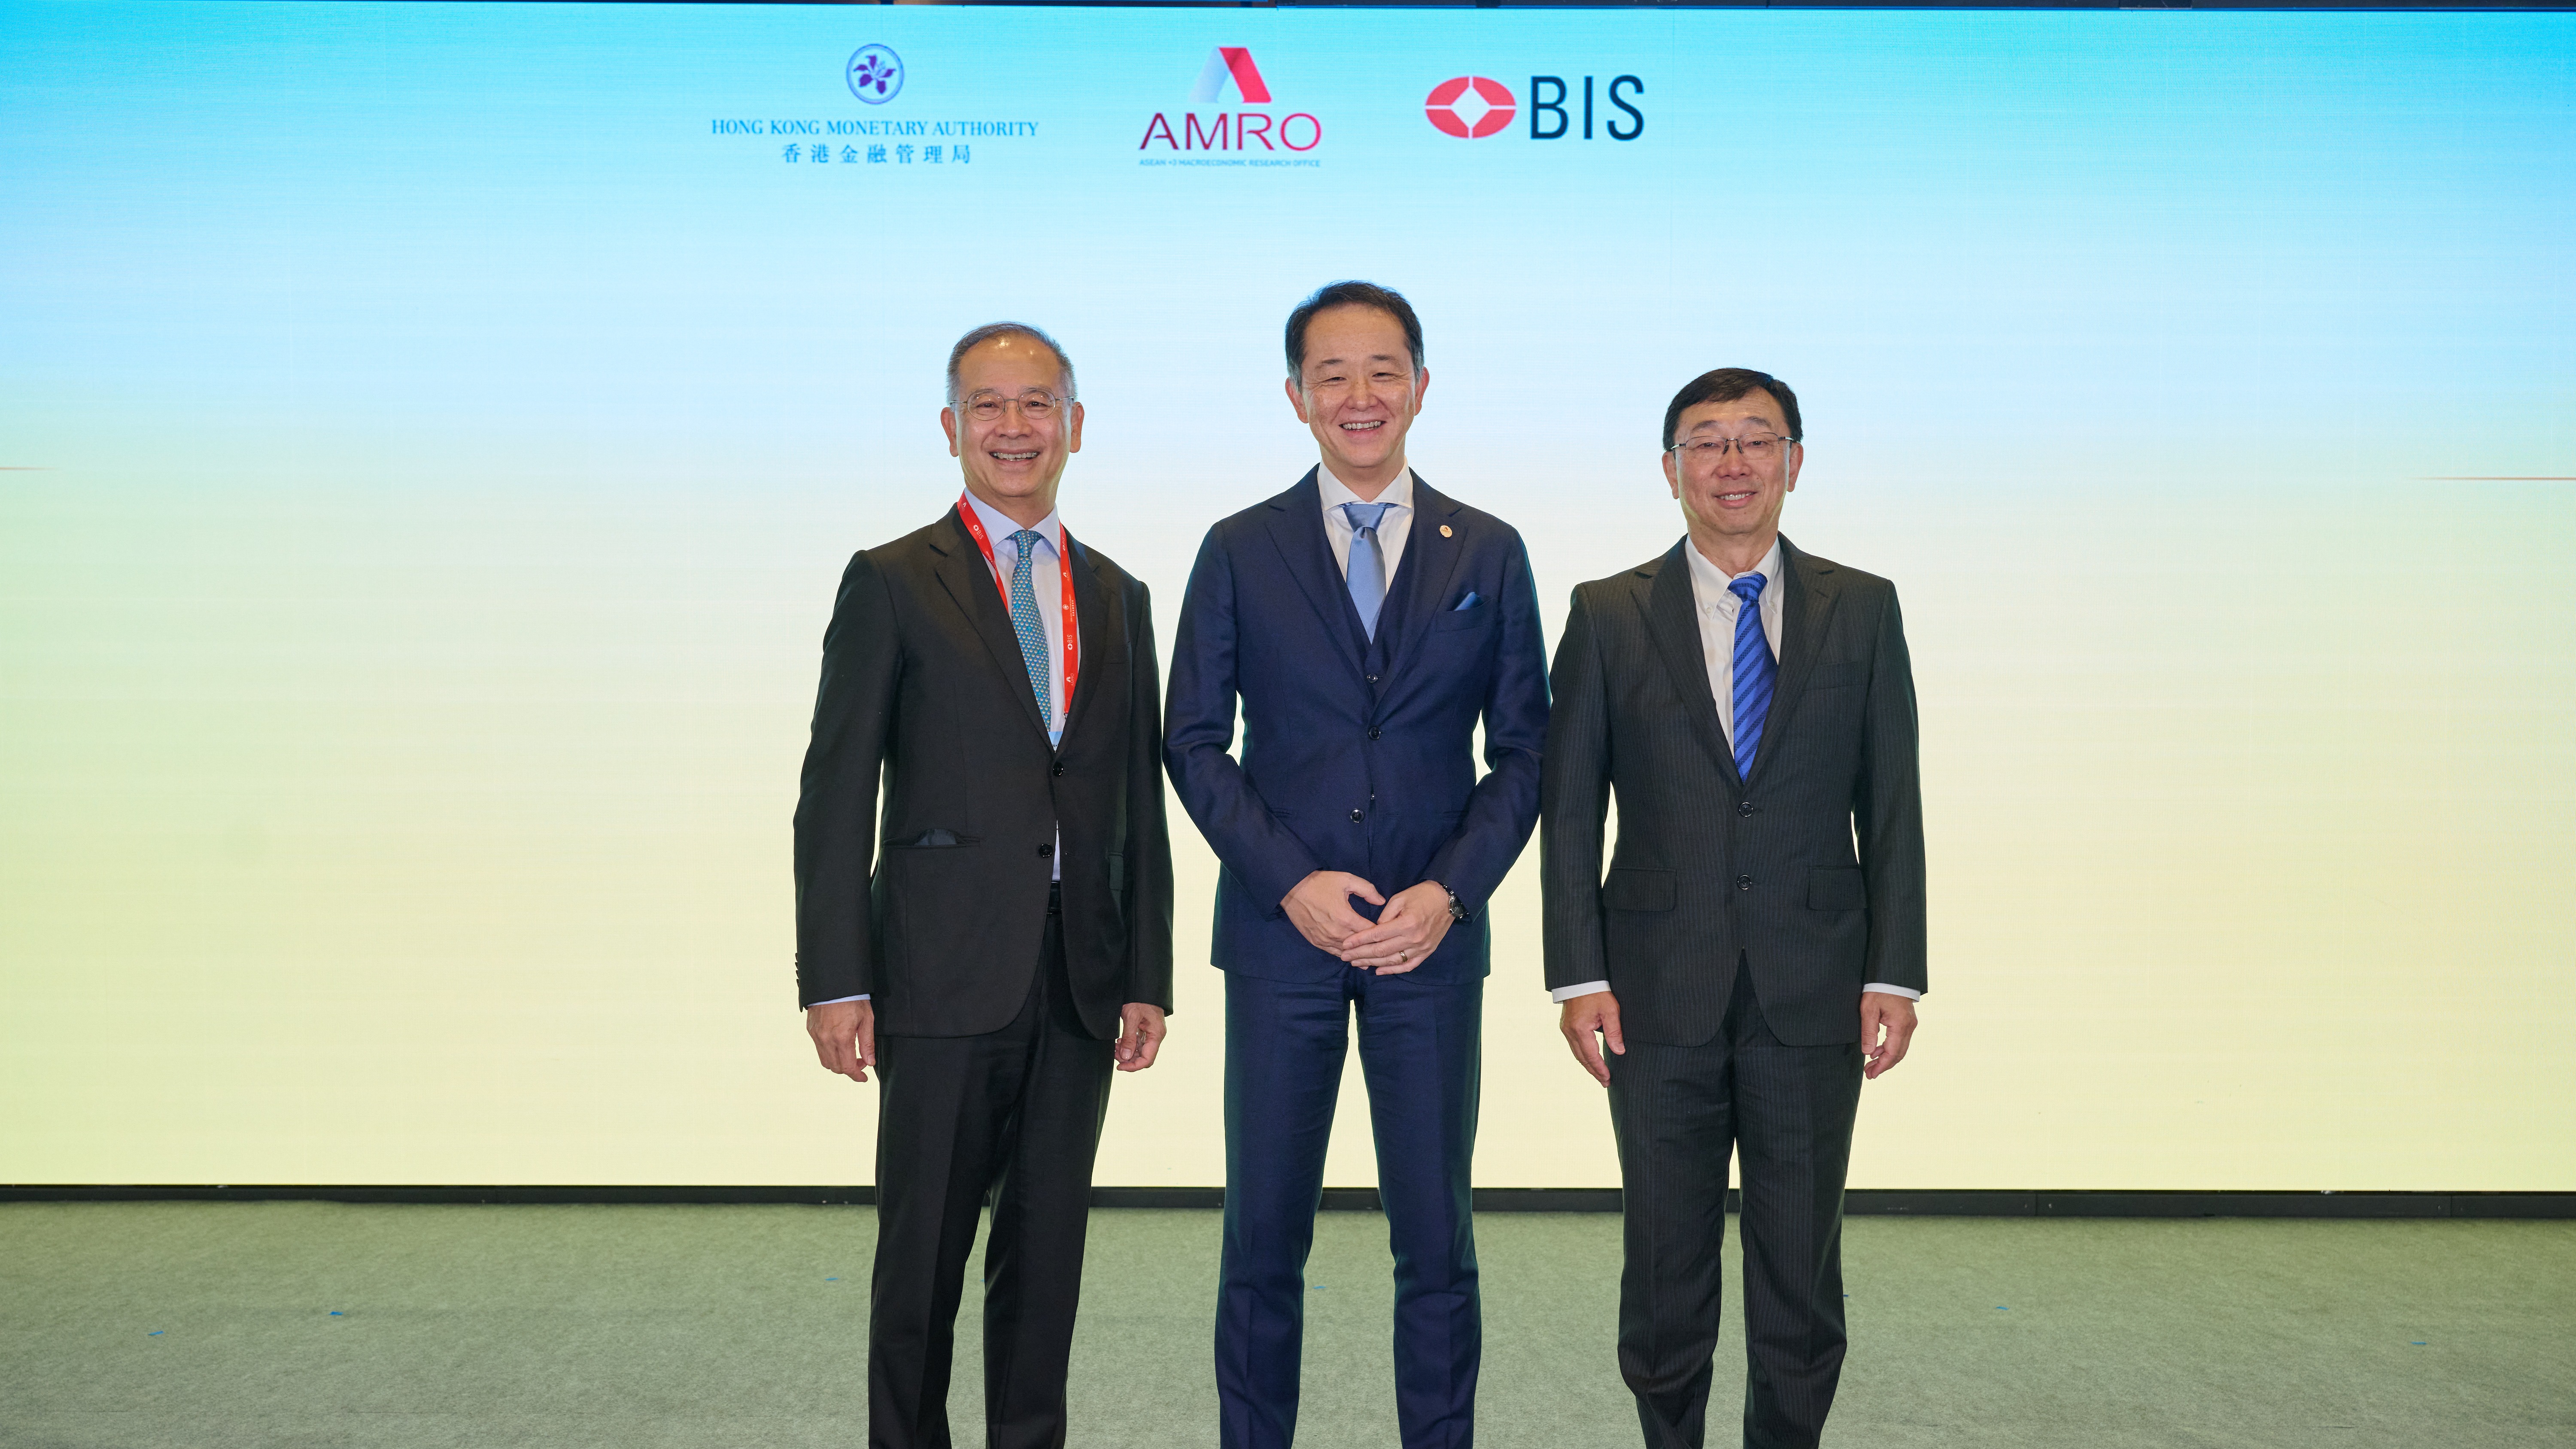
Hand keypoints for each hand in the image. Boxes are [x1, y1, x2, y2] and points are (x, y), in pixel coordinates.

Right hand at [805, 999, 876, 1083]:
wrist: (833, 982)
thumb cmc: (853, 998)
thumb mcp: (866, 1019)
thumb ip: (867, 1043)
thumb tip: (869, 1062)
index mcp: (842, 1038)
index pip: (847, 1068)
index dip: (857, 1076)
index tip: (863, 1077)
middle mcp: (826, 1039)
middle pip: (835, 1068)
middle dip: (849, 1069)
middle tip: (860, 1062)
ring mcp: (816, 1035)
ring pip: (825, 1061)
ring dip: (837, 1063)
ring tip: (849, 1054)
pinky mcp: (810, 1030)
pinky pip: (819, 1049)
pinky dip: (828, 1053)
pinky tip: (838, 1044)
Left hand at [1115, 1003, 1166, 1071]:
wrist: (1143, 987)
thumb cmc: (1139, 999)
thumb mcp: (1131, 1017)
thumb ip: (1128, 1038)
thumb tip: (1126, 1057)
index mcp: (1156, 1035)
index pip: (1147, 1059)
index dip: (1133, 1066)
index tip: (1120, 1066)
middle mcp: (1156, 1036)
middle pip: (1144, 1057)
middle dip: (1128, 1059)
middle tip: (1114, 1053)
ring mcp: (1152, 1034)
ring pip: (1140, 1052)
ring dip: (1127, 1052)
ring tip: (1115, 1047)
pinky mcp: (1147, 1031)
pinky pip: (1139, 1044)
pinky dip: (1129, 1045)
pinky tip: (1120, 1041)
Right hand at [1283, 871, 1383, 954]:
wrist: (1293, 888)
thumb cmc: (1321, 883)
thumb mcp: (1347, 879)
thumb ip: (1367, 890)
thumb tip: (1381, 901)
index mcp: (1346, 918)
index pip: (1370, 932)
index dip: (1380, 933)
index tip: (1387, 933)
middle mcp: (1337, 933)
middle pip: (1360, 945)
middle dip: (1371, 945)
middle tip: (1382, 947)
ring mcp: (1325, 939)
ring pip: (1347, 952)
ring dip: (1358, 953)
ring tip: (1371, 956)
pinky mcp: (1316, 942)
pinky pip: (1333, 952)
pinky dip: (1344, 954)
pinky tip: (1352, 957)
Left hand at [1339, 881, 1455, 974]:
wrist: (1447, 900)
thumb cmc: (1422, 895)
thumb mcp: (1400, 898)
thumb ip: (1385, 915)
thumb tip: (1374, 930)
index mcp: (1406, 923)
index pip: (1377, 935)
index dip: (1359, 941)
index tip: (1345, 944)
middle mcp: (1413, 939)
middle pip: (1381, 951)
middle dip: (1361, 954)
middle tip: (1345, 957)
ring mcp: (1421, 948)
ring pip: (1392, 961)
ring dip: (1372, 963)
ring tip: (1356, 963)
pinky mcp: (1426, 952)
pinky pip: (1408, 965)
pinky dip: (1393, 970)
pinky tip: (1379, 971)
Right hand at [1559, 990, 1624, 1086]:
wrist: (1580, 978)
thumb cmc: (1597, 992)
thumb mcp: (1610, 1010)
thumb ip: (1614, 1032)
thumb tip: (1619, 1051)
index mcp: (1580, 1029)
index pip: (1591, 1056)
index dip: (1600, 1069)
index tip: (1608, 1079)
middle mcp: (1569, 1031)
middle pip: (1582, 1058)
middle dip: (1594, 1071)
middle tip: (1605, 1082)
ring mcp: (1566, 1029)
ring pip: (1577, 1053)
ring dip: (1588, 1065)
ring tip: (1599, 1074)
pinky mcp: (1566, 1025)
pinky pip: (1574, 1045)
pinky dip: (1583, 1055)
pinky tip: (1590, 1059)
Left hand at [1861, 991, 1917, 1079]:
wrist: (1891, 974)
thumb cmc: (1878, 988)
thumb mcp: (1869, 1009)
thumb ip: (1868, 1031)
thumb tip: (1868, 1052)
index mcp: (1900, 1025)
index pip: (1892, 1053)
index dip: (1882, 1066)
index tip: (1871, 1074)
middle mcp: (1909, 1026)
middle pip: (1898, 1054)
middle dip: (1884, 1065)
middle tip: (1869, 1074)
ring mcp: (1910, 1024)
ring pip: (1900, 1048)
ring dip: (1886, 1058)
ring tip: (1870, 1065)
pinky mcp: (1907, 1021)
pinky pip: (1900, 1040)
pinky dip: (1889, 1048)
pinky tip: (1877, 1051)